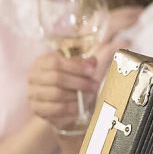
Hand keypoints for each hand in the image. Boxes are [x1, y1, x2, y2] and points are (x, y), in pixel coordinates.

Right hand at [27, 6, 139, 131]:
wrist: (63, 105)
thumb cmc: (74, 82)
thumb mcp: (84, 68)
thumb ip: (97, 57)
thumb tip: (119, 43)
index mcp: (43, 61)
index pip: (56, 62)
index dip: (76, 66)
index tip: (92, 70)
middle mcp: (34, 76)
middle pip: (56, 78)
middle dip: (79, 82)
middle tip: (93, 86)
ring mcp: (32, 93)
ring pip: (55, 94)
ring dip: (75, 96)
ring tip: (86, 96)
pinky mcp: (36, 109)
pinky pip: (53, 110)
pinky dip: (69, 109)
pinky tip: (78, 107)